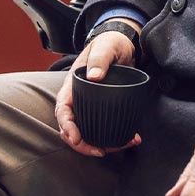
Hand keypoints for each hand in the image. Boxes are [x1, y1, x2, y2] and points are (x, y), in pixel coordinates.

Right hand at [54, 29, 141, 156]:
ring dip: (103, 144)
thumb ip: (100, 59)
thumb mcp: (105, 47)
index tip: (77, 139)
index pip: (63, 110)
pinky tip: (131, 138)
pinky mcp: (103, 110)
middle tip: (101, 151)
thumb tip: (94, 76)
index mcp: (72, 86)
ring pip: (89, 133)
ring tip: (124, 144)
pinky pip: (104, 128)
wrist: (123, 45)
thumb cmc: (109, 44)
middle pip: (72, 129)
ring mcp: (90, 107)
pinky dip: (115, 137)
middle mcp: (78, 100)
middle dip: (83, 145)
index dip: (67, 127)